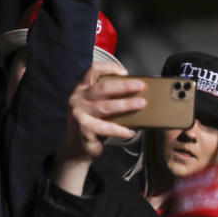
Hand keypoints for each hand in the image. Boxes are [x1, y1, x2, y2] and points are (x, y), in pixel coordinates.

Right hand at [51, 62, 143, 194]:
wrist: (76, 149)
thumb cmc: (91, 124)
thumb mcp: (94, 106)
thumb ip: (105, 97)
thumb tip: (133, 91)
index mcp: (80, 89)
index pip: (92, 70)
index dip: (109, 68)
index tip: (125, 72)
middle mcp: (76, 99)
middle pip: (102, 88)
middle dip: (124, 86)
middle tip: (140, 86)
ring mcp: (79, 114)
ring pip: (106, 106)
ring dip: (126, 104)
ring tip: (141, 104)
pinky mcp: (84, 129)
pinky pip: (107, 128)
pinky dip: (121, 130)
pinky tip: (131, 131)